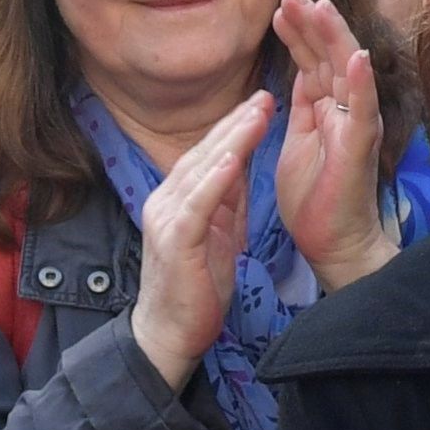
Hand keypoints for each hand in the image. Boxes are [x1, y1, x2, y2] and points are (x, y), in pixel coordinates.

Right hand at [124, 86, 280, 383]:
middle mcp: (165, 200)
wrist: (170, 334)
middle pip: (203, 153)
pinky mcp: (173, 241)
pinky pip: (196, 204)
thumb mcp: (220, 233)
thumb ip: (228, 198)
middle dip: (236, 123)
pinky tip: (233, 158)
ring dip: (230, 140)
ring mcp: (165, 218)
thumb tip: (243, 161)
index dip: (235, 127)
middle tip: (265, 95)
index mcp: (177, 198)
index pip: (208, 153)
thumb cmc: (197, 287)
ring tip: (256, 114)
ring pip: (200, 170)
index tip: (262, 102)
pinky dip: (215, 179)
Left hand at [265, 0, 401, 288]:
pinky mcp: (362, 145)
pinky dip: (361, 82)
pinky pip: (364, 109)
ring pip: (348, 71)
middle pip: (330, 56)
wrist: (332, 243)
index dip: (298, 33)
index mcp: (326, 108)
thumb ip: (300, 106)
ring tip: (320, 6)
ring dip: (335, 37)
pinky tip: (356, 56)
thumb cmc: (314, 197)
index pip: (312, 60)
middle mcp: (346, 109)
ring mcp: (356, 124)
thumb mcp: (296, 140)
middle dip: (311, 23)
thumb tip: (296, 71)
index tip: (279, 6)